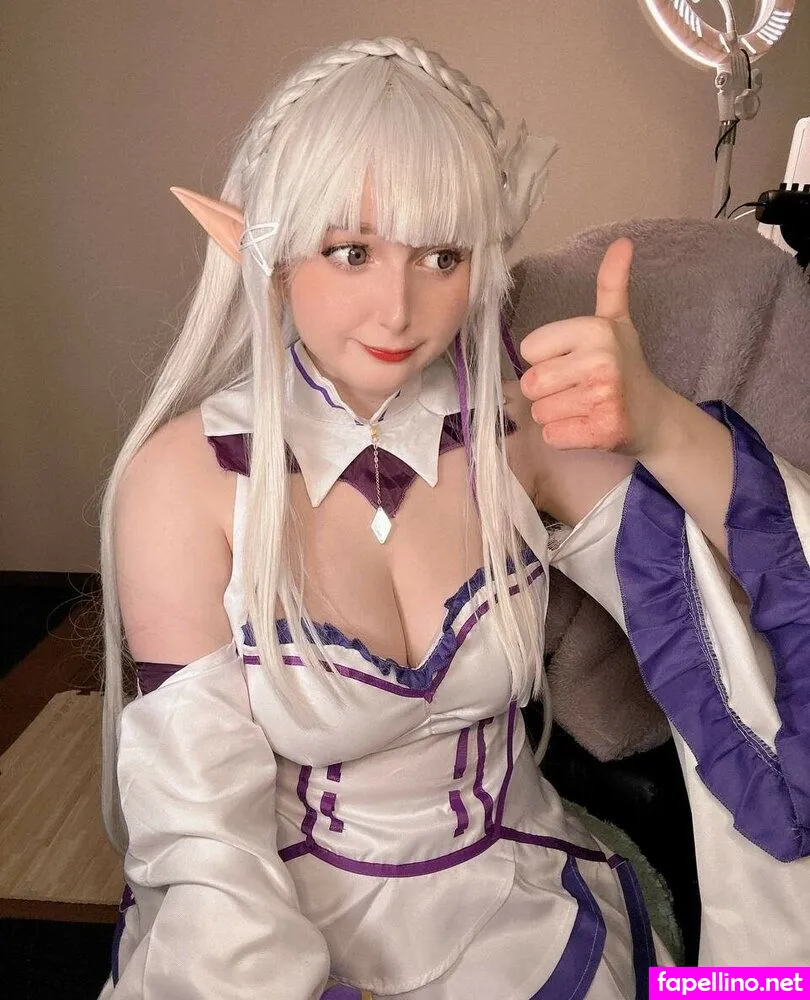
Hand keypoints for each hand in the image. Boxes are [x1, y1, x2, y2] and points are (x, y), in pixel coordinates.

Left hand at [518, 237, 669, 456]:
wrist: (656, 417)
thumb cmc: (627, 368)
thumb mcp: (617, 322)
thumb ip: (611, 283)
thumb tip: (622, 242)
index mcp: (595, 329)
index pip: (529, 350)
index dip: (545, 360)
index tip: (572, 363)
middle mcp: (600, 361)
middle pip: (530, 383)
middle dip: (546, 392)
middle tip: (575, 390)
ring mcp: (603, 397)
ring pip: (540, 412)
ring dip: (556, 416)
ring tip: (583, 407)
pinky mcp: (602, 431)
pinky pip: (553, 436)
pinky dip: (564, 437)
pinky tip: (586, 426)